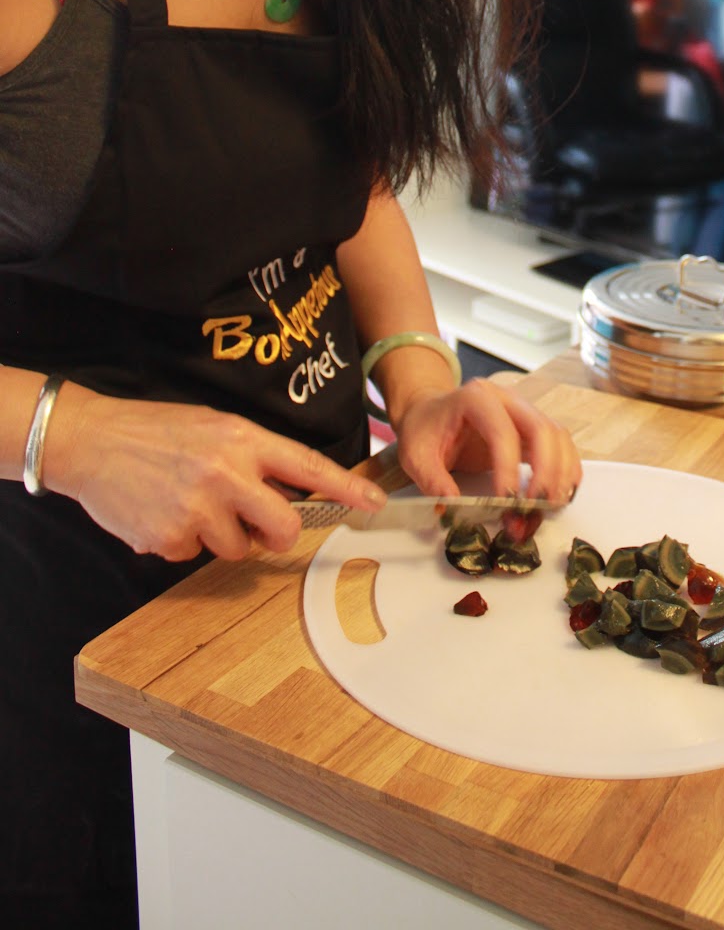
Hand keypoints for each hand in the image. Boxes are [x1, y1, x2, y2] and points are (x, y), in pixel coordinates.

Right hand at [50, 389, 385, 561]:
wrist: (90, 440)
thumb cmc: (155, 431)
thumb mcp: (214, 427)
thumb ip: (253, 456)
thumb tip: (288, 489)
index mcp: (242, 440)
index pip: (308, 466)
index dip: (346, 488)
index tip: (374, 504)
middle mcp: (227, 474)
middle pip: (285, 527)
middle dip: (276, 533)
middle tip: (256, 524)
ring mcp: (199, 509)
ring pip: (238, 548)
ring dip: (221, 536)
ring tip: (188, 502)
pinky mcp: (170, 538)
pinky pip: (194, 555)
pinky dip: (182, 541)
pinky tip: (161, 512)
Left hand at [393, 379, 581, 503]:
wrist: (430, 415)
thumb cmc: (424, 430)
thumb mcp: (414, 455)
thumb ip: (432, 481)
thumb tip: (451, 508)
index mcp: (476, 399)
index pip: (503, 431)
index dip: (509, 468)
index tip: (506, 500)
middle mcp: (506, 399)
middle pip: (542, 428)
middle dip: (545, 471)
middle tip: (534, 506)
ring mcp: (523, 411)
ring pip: (558, 436)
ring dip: (560, 473)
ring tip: (548, 506)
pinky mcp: (532, 428)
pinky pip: (560, 444)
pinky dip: (566, 469)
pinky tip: (557, 494)